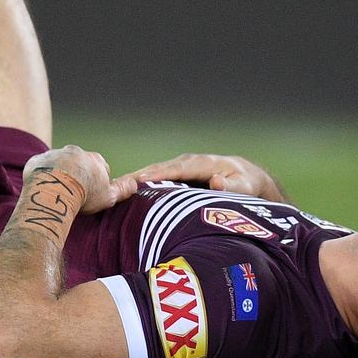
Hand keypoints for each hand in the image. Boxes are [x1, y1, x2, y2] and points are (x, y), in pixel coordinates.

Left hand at [23, 145, 139, 213]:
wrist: (55, 190)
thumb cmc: (84, 195)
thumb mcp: (109, 196)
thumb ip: (123, 189)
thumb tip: (135, 183)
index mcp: (94, 158)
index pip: (100, 167)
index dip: (96, 181)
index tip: (90, 193)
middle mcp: (75, 151)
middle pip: (78, 163)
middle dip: (76, 175)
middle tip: (73, 193)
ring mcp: (54, 154)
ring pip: (57, 164)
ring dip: (57, 175)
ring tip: (56, 193)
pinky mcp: (37, 161)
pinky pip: (39, 168)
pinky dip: (40, 177)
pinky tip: (41, 190)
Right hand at [119, 153, 286, 200]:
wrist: (247, 177)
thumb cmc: (246, 185)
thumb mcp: (245, 187)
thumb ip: (231, 187)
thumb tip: (213, 182)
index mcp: (202, 164)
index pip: (175, 169)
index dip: (157, 175)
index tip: (138, 182)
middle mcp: (187, 162)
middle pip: (157, 169)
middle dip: (136, 176)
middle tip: (113, 186)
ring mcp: (180, 167)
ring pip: (153, 173)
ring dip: (133, 181)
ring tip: (110, 190)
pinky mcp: (176, 175)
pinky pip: (156, 179)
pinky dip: (140, 185)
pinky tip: (124, 194)